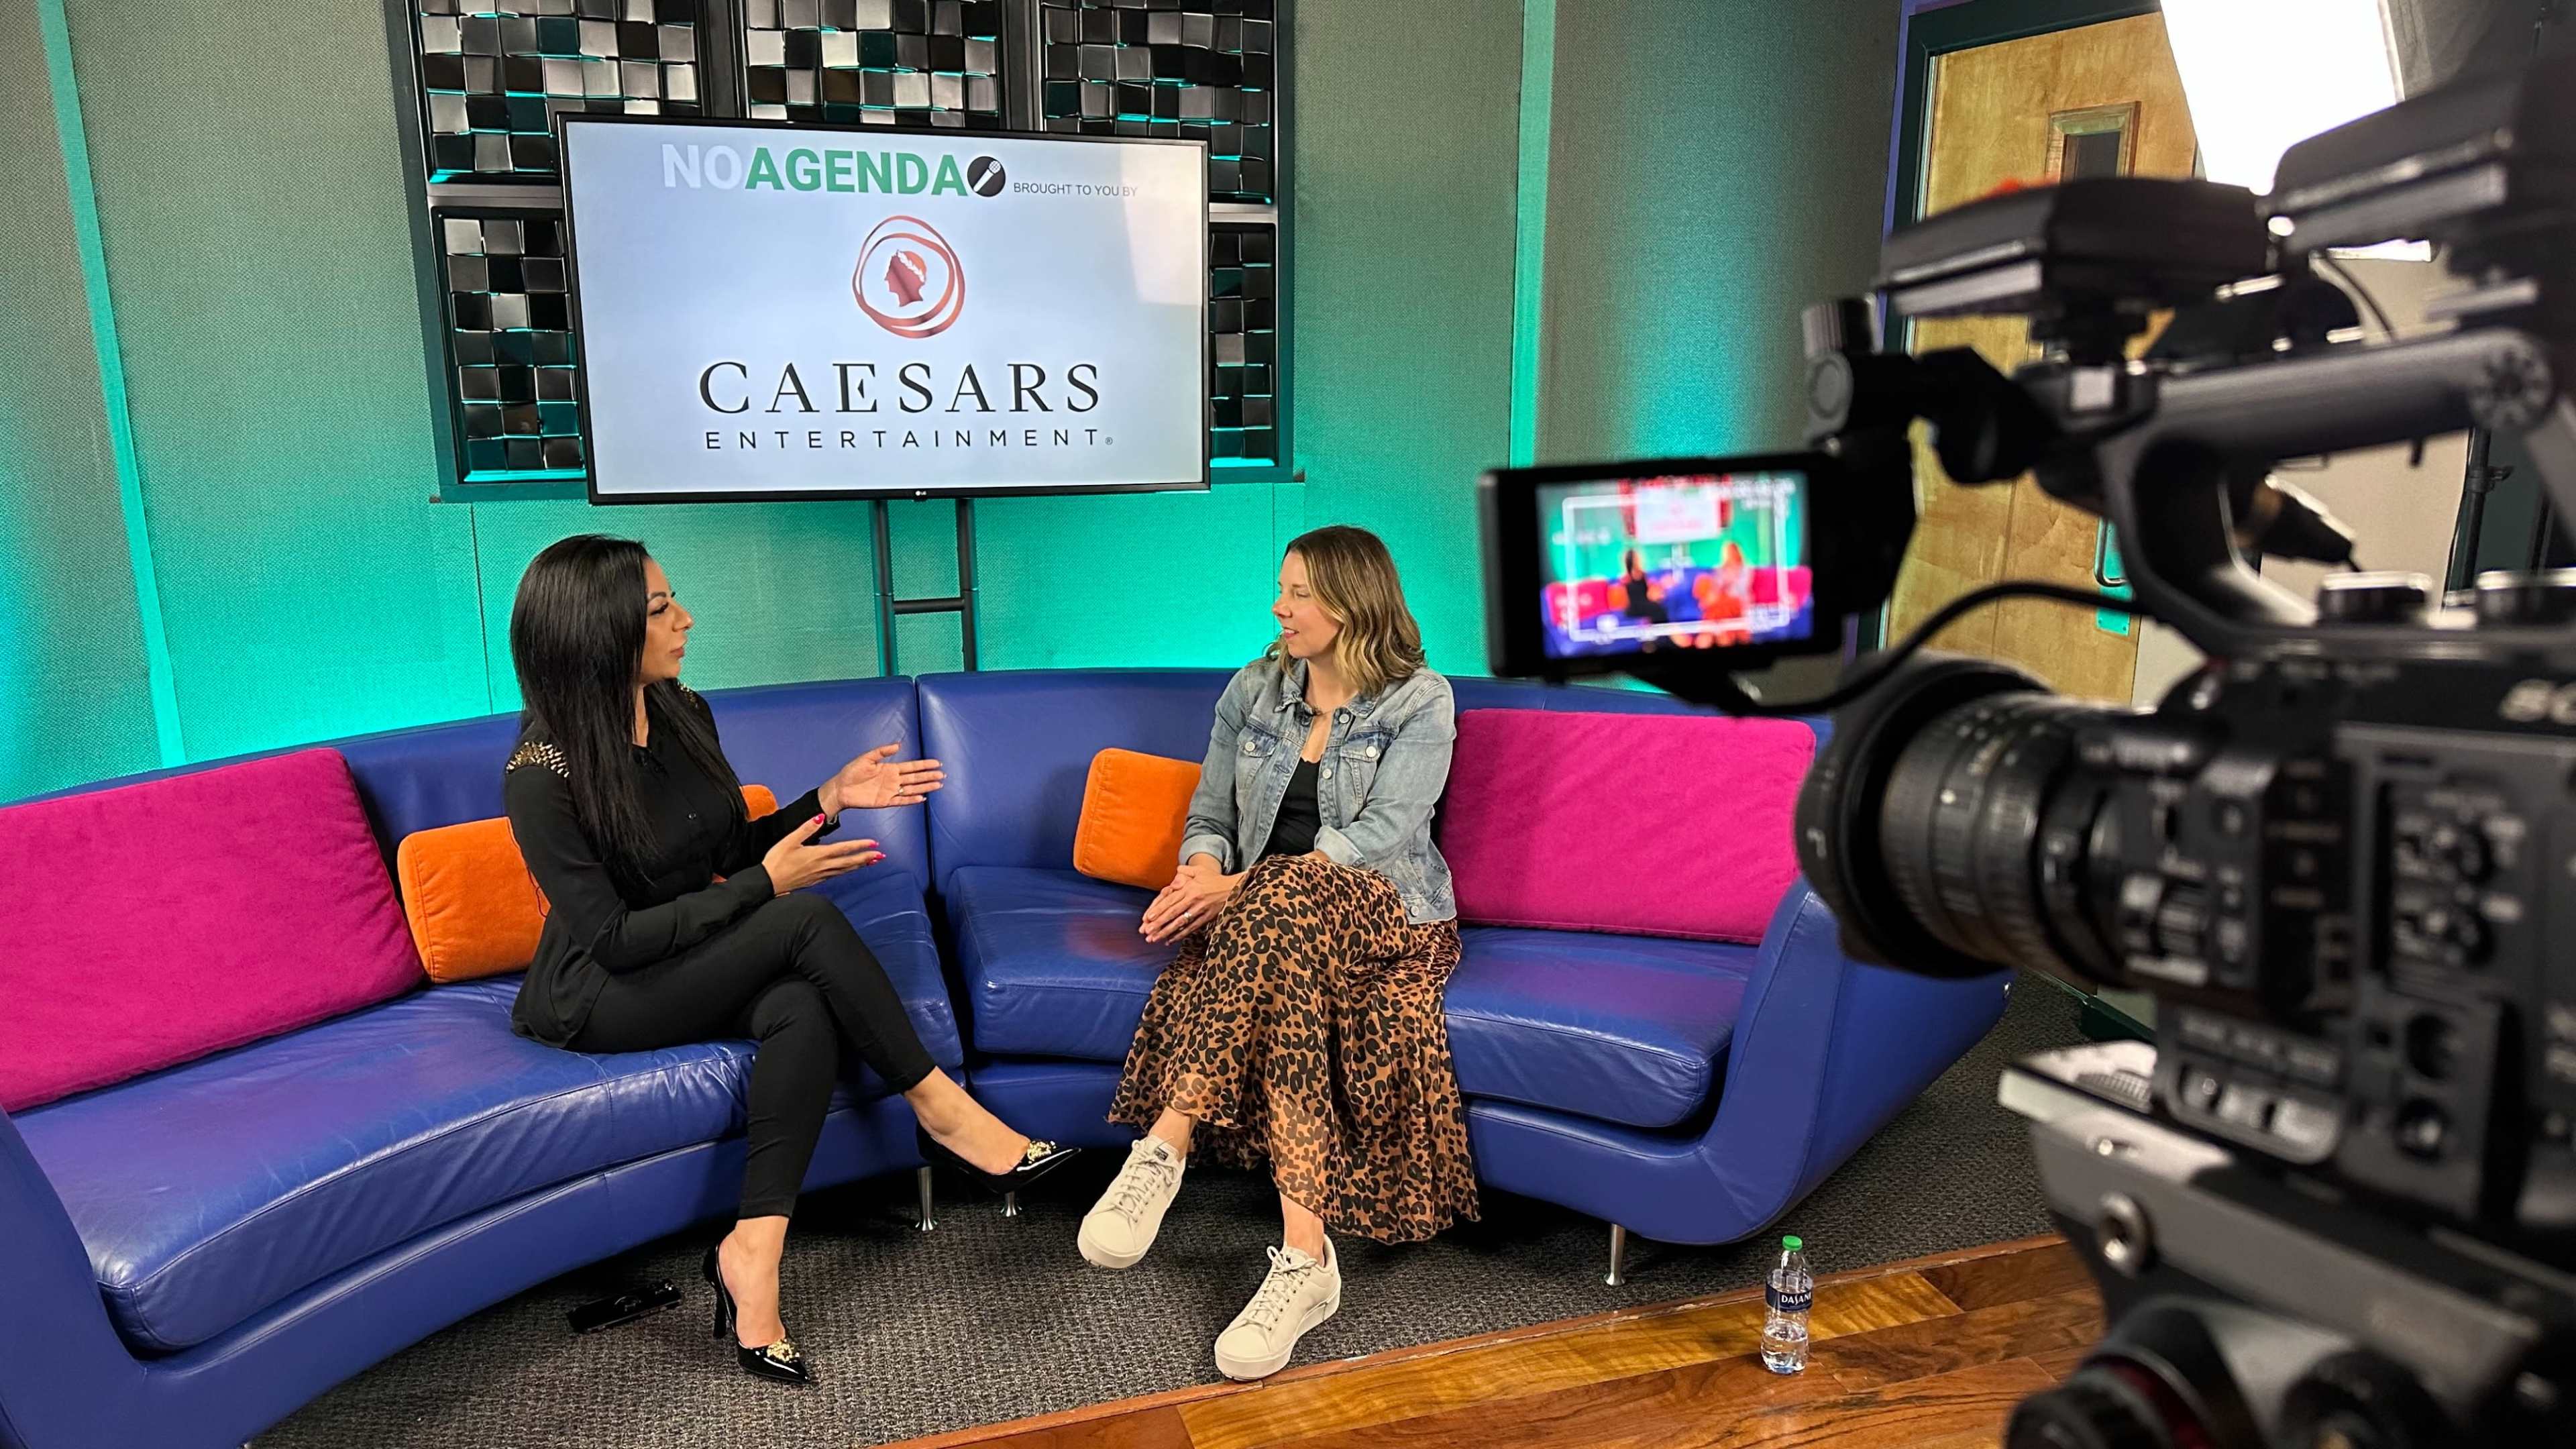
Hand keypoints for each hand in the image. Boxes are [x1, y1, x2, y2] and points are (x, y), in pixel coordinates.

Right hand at [760, 814, 883, 895]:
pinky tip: (851, 869)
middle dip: (866, 857)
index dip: (860, 845)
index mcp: (818, 855)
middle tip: (881, 855)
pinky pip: (837, 875)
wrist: (768, 883)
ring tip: (872, 861)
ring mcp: (820, 875)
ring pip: (845, 870)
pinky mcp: (816, 881)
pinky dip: (848, 871)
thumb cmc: (777, 861)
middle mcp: (823, 866)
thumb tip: (821, 816)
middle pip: (850, 862)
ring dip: (860, 865)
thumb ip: (807, 828)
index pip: (845, 849)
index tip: (874, 843)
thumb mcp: (789, 840)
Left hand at [822, 744, 945, 812]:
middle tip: (942, 774)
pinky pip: (901, 800)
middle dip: (929, 776)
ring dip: (925, 787)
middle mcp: (893, 780)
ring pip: (912, 789)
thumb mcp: (866, 758)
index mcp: (890, 768)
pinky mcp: (885, 802)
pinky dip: (911, 799)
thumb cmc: (851, 772)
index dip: (924, 765)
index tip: (936, 763)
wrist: (840, 788)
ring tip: (938, 785)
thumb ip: (882, 751)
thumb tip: (899, 745)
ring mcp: (890, 791)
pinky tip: (922, 797)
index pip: (911, 766)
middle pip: (915, 778)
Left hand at [1140, 858, 1240, 943]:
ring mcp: (1200, 910)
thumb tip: (1177, 870)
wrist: (1234, 888)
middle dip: (1158, 924)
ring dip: (1166, 932)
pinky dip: (1180, 935)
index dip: (1158, 910)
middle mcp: (1193, 900)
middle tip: (1146, 932)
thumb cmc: (1215, 879)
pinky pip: (1191, 928)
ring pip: (1180, 923)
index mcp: (1190, 889)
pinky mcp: (1206, 918)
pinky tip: (1170, 940)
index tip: (1147, 918)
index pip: (1170, 901)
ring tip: (1154, 939)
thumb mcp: (1201, 871)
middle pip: (1173, 914)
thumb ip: (1186, 870)